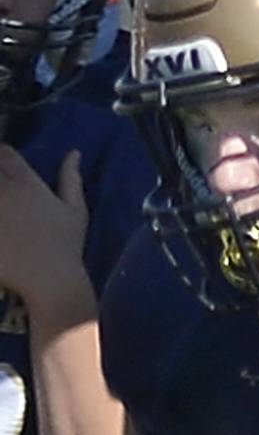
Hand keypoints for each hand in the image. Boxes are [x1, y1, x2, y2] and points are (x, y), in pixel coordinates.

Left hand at [0, 147, 88, 310]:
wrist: (51, 281)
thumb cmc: (66, 246)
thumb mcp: (76, 211)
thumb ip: (71, 179)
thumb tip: (74, 153)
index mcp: (27, 183)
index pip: (4, 153)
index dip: (2, 157)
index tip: (5, 170)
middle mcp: (4, 191)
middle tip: (6, 199)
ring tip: (4, 216)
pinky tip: (0, 231)